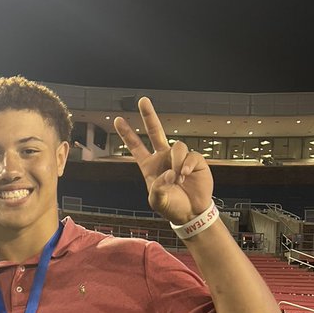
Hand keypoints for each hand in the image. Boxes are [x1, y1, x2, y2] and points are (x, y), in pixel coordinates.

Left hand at [113, 97, 213, 225]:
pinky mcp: (195, 160)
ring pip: (177, 146)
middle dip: (149, 115)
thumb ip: (158, 188)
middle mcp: (163, 157)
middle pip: (155, 131)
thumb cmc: (172, 206)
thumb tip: (169, 173)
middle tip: (142, 100)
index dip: (127, 134)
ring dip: (177, 162)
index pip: (136, 147)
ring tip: (179, 178)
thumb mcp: (157, 201)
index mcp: (149, 166)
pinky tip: (186, 175)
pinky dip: (187, 165)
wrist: (191, 212)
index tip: (118, 120)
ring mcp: (179, 158)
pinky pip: (191, 155)